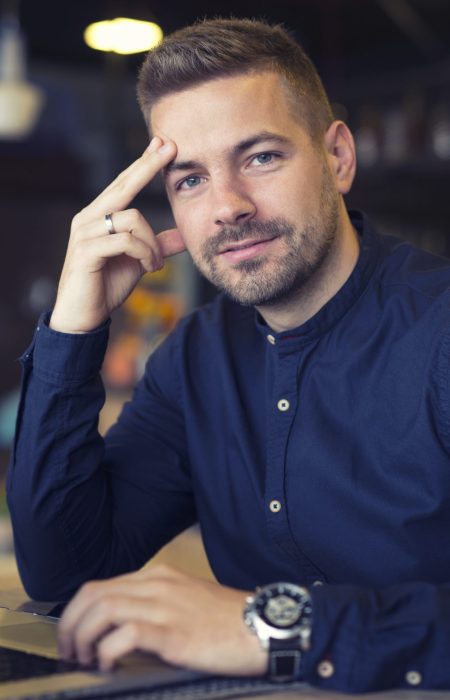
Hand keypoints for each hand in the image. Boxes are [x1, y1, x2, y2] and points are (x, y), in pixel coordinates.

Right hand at [50, 137, 185, 333]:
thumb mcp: (140, 260)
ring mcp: (85, 233)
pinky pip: (125, 241)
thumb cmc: (107, 284)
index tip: (163, 143)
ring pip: (132, 218)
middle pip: (123, 185)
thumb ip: (159, 245)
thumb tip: (185, 235)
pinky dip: (144, 253)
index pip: (124, 183)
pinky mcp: (86, 251)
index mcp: (100, 215)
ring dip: (152, 243)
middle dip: (148, 166)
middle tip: (170, 147)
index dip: (144, 163)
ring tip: (156, 264)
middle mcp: (89, 218)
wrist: (84, 315)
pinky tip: (149, 268)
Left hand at [58, 564, 267, 675]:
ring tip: (83, 659)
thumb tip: (120, 628)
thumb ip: (154, 604)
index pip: (101, 585)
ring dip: (82, 637)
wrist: (263, 626)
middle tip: (68, 650)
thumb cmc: (227, 619)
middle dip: (70, 624)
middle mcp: (158, 584)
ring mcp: (165, 606)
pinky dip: (107, 651)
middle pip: (93, 594)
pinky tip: (108, 665)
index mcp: (159, 576)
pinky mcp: (173, 632)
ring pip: (103, 609)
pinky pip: (125, 634)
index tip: (72, 635)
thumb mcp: (186, 600)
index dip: (76, 612)